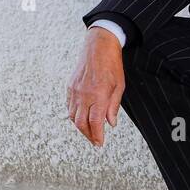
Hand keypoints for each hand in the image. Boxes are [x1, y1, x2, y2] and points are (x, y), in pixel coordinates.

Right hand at [66, 27, 125, 146]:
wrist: (99, 45)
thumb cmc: (112, 64)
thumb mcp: (119, 86)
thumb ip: (114, 106)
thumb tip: (111, 123)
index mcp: (98, 95)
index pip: (95, 122)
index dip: (97, 136)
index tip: (100, 143)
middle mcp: (84, 94)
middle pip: (81, 123)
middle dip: (88, 135)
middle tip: (95, 140)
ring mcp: (75, 90)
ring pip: (72, 116)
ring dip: (80, 126)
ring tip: (89, 130)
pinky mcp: (70, 86)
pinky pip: (69, 106)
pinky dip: (74, 115)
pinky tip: (81, 116)